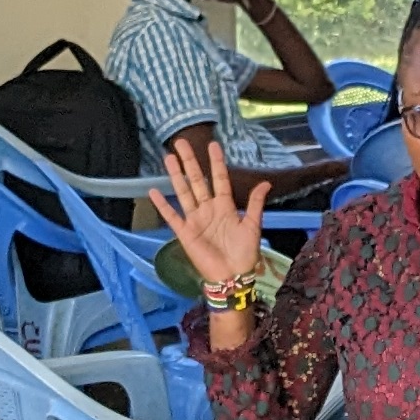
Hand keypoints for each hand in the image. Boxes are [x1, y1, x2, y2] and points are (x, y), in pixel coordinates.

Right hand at [156, 135, 271, 297]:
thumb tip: (266, 183)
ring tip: (169, 158)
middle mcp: (208, 210)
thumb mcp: (253, 226)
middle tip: (181, 142)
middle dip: (190, 162)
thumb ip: (255, 204)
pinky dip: (162, 205)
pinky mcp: (185, 233)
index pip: (219, 179)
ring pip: (184, 193)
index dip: (215, 163)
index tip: (212, 145)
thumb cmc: (245, 254)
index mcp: (225, 207)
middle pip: (197, 181)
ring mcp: (195, 220)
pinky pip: (172, 216)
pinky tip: (154, 191)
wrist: (232, 277)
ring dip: (176, 176)